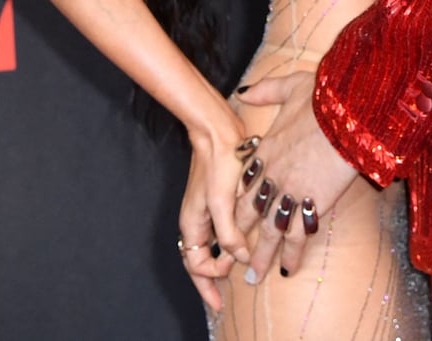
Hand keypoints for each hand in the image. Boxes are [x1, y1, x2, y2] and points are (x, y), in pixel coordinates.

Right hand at [178, 110, 252, 310]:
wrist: (216, 131)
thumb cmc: (217, 164)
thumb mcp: (222, 203)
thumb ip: (228, 234)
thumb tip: (238, 258)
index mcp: (191, 224)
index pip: (195, 265)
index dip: (211, 278)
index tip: (227, 280)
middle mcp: (195, 220)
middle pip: (198, 260)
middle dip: (209, 280)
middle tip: (221, 299)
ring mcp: (204, 210)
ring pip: (208, 246)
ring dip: (218, 262)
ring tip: (232, 275)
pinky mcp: (216, 199)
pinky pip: (218, 231)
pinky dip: (226, 244)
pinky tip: (240, 245)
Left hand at [234, 72, 362, 280]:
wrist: (344, 114)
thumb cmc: (321, 98)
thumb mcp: (289, 87)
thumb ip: (264, 91)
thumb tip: (243, 91)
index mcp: (265, 151)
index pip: (244, 184)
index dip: (238, 202)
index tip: (234, 215)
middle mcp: (271, 176)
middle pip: (250, 213)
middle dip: (242, 236)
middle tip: (235, 256)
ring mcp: (290, 192)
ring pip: (270, 231)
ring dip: (262, 255)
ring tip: (254, 275)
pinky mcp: (312, 204)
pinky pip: (298, 236)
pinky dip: (291, 254)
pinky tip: (287, 270)